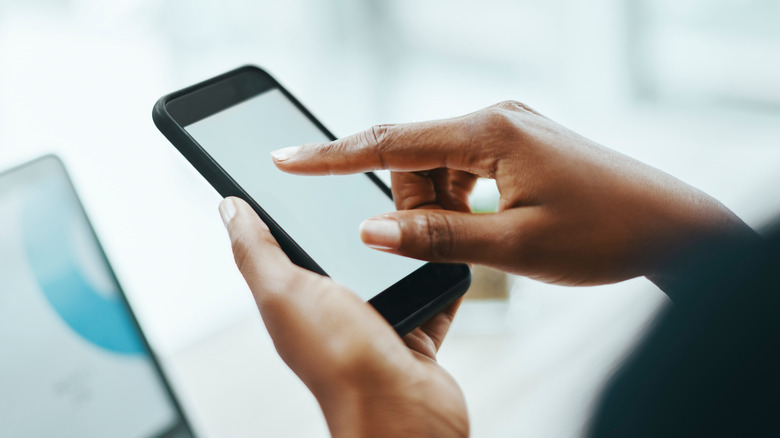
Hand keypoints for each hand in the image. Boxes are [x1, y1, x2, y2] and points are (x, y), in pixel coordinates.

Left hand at [219, 197, 468, 437]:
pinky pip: (429, 294)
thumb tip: (228, 207)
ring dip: (400, 244)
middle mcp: (332, 310)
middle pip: (341, 252)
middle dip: (353, 221)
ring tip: (412, 204)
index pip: (282, 244)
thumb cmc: (340, 361)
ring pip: (389, 270)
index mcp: (293, 300)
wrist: (404, 413)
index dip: (285, 208)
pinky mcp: (413, 332)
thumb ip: (256, 251)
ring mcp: (374, 322)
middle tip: (368, 177)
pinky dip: (437, 274)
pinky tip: (445, 246)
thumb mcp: (285, 292)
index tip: (295, 170)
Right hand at [271, 101, 754, 286]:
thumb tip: (370, 230)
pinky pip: (464, 168)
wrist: (672, 227)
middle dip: (410, 201)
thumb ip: (436, 236)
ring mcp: (510, 128)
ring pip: (438, 165)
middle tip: (446, 240)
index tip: (285, 157)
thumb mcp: (514, 246)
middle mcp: (496, 118)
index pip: (391, 140)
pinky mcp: (519, 144)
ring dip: (437, 205)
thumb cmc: (604, 233)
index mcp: (490, 131)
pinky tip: (488, 223)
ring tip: (484, 236)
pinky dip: (458, 199)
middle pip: (414, 155)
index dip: (332, 155)